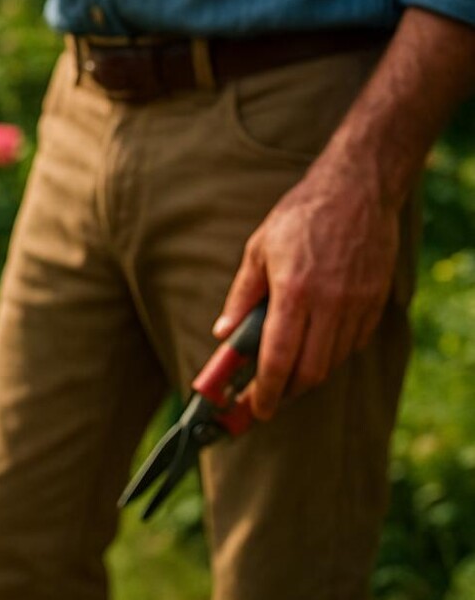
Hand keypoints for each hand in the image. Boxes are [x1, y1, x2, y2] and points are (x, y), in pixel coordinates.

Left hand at [212, 161, 399, 419]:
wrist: (357, 190)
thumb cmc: (299, 217)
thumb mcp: (258, 251)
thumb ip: (241, 298)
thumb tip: (223, 334)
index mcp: (294, 292)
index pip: (279, 358)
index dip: (266, 391)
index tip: (254, 409)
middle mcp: (330, 304)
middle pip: (310, 371)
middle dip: (286, 393)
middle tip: (267, 397)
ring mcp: (357, 304)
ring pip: (333, 361)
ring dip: (308, 375)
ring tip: (286, 372)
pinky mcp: (376, 302)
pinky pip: (354, 343)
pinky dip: (332, 354)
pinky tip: (315, 345)